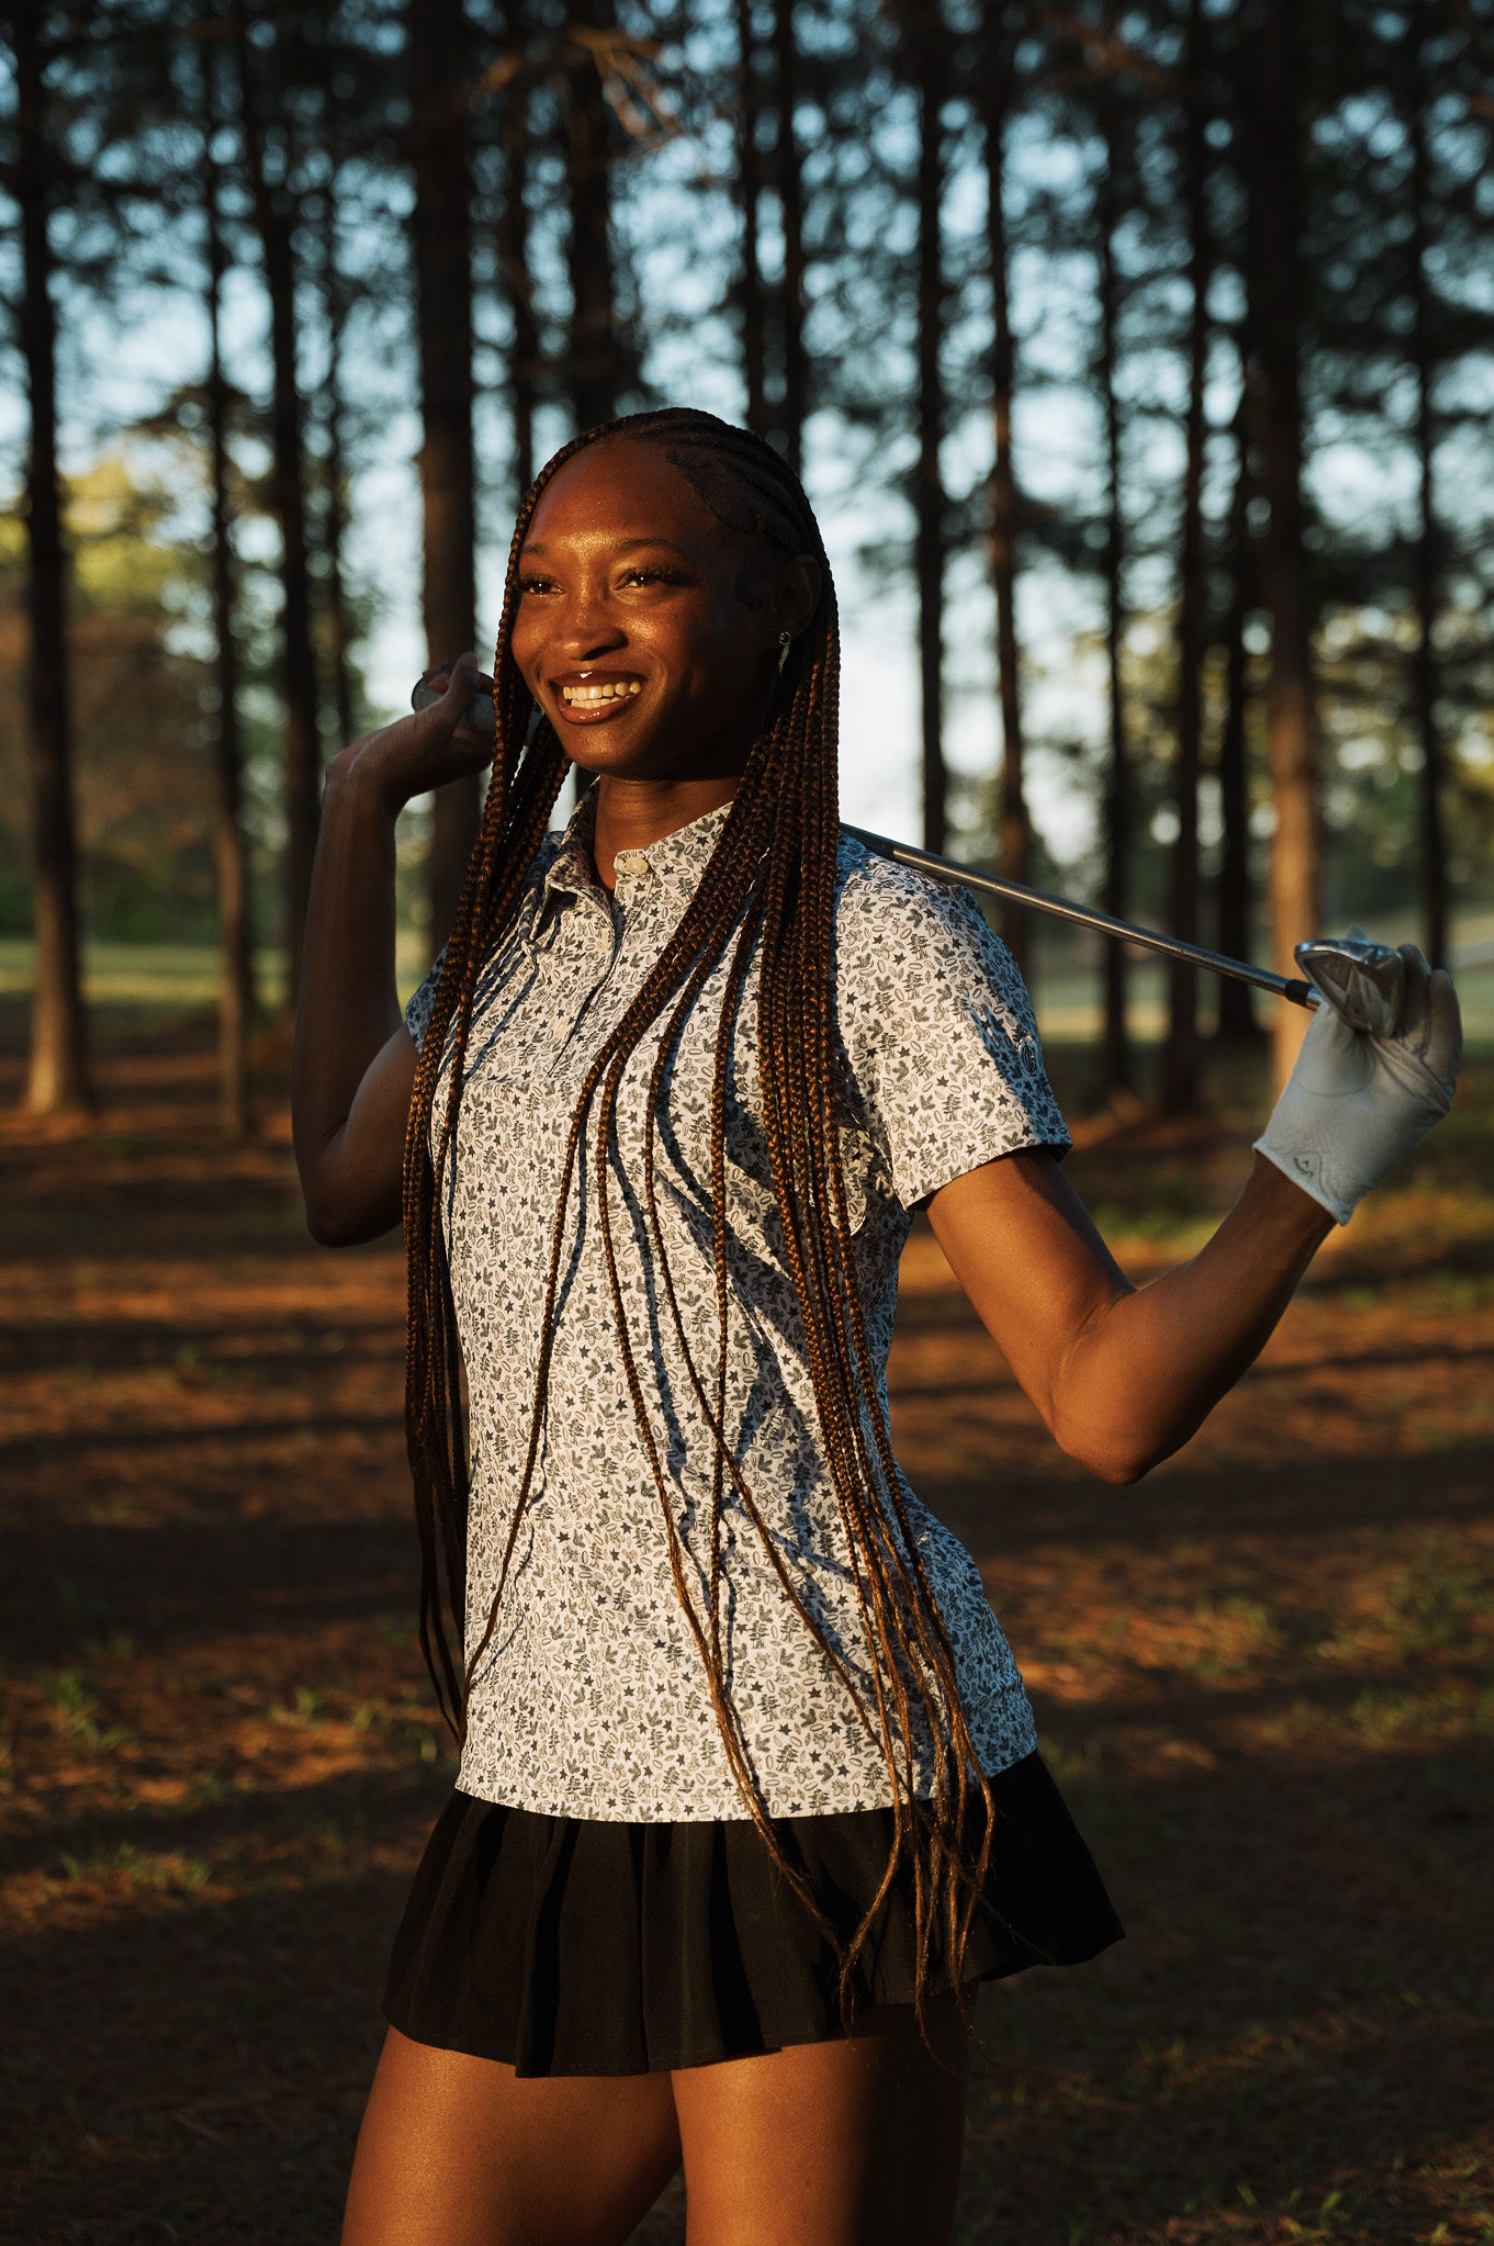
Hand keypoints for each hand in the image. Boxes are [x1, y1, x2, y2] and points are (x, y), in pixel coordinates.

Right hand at [325, 654, 496, 813]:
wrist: (364, 783)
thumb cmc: (401, 761)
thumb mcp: (436, 722)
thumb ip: (460, 691)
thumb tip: (472, 659)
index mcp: (482, 749)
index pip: (500, 705)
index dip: (482, 684)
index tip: (454, 680)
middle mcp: (471, 743)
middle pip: (483, 696)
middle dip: (463, 678)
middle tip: (434, 680)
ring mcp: (452, 735)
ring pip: (465, 692)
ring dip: (450, 677)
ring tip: (427, 678)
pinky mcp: (432, 727)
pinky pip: (448, 697)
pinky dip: (440, 684)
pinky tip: (425, 680)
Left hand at [1254, 937, 1461, 1223]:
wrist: (1315, 1145)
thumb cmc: (1313, 1087)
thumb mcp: (1330, 1026)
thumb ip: (1348, 981)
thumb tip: (1356, 931)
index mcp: (1367, 1039)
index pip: (1388, 996)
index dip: (1388, 972)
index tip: (1383, 947)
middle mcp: (1394, 1053)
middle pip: (1413, 1005)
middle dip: (1409, 976)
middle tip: (1401, 952)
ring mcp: (1415, 1071)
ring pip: (1431, 1020)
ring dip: (1428, 988)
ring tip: (1416, 960)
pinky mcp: (1433, 1089)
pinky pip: (1446, 1044)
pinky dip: (1446, 1013)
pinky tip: (1438, 983)